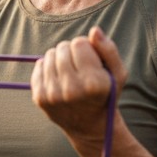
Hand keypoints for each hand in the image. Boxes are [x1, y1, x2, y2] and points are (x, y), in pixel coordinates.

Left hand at [31, 27, 127, 147]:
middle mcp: (71, 90)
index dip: (86, 47)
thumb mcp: (118, 74)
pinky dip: (48, 68)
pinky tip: (59, 79)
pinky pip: (39, 66)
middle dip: (71, 52)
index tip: (91, 60)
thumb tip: (94, 30)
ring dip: (59, 59)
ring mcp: (53, 95)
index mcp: (93, 83)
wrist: (89, 126)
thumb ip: (109, 49)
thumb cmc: (105, 95)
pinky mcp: (40, 98)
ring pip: (49, 55)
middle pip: (62, 47)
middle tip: (80, 67)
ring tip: (70, 73)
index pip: (79, 43)